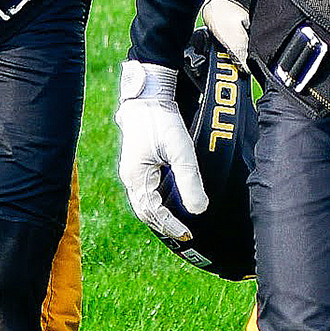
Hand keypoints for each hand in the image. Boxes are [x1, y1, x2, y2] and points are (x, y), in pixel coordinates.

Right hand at [115, 58, 204, 241]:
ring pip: (142, 202)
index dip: (170, 225)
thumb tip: (199, 209)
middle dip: (163, 224)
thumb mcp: (180, 150)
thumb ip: (189, 180)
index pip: (153, 212)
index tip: (186, 234)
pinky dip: (154, 203)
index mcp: (137, 177)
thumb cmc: (162, 120)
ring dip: (158, 216)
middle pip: (145, 211)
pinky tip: (166, 203)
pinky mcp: (135, 163)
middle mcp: (130, 177)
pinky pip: (143, 191)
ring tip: (175, 224)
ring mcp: (131, 170)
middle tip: (183, 234)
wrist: (146, 96)